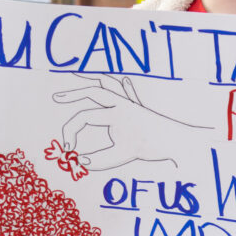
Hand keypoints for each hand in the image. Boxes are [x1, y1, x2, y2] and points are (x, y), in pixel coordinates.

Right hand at [53, 74, 204, 169]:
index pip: (83, 118)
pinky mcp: (139, 107)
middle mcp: (121, 102)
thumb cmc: (152, 146)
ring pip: (107, 83)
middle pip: (91, 92)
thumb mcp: (124, 155)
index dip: (70, 133)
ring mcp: (130, 102)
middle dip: (72, 94)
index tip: (69, 150)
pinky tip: (122, 79)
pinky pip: (127, 89)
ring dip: (91, 79)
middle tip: (56, 98)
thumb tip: (81, 162)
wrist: (179, 140)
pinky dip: (121, 84)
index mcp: (115, 112)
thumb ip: (101, 160)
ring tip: (76, 74)